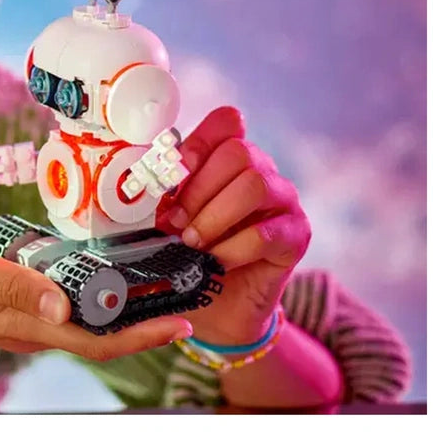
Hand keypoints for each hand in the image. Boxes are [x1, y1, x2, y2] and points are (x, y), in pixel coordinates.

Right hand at [0, 219, 191, 361]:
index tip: (183, 323)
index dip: (142, 337)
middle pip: (99, 337)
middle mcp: (28, 327)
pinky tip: (106, 274)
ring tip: (159, 285)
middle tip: (186, 296)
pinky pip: (65, 309)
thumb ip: (10, 283)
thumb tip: (61, 306)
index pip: (96, 343)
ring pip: (85, 324)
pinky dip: (95, 297)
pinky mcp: (13, 304)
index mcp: (22, 323)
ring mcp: (21, 318)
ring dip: (124, 311)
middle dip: (145, 324)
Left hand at [156, 106, 310, 345]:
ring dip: (214, 216)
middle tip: (177, 221)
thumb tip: (136, 188)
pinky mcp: (295, 236)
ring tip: (192, 243)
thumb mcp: (163, 223)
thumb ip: (157, 200)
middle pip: (239, 151)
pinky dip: (232, 249)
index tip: (172, 176)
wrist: (214, 309)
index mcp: (227, 158)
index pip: (227, 122)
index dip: (199, 142)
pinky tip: (215, 263)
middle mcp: (261, 171)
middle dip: (199, 189)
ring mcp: (283, 201)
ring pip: (255, 185)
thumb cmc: (186, 257)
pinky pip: (267, 232)